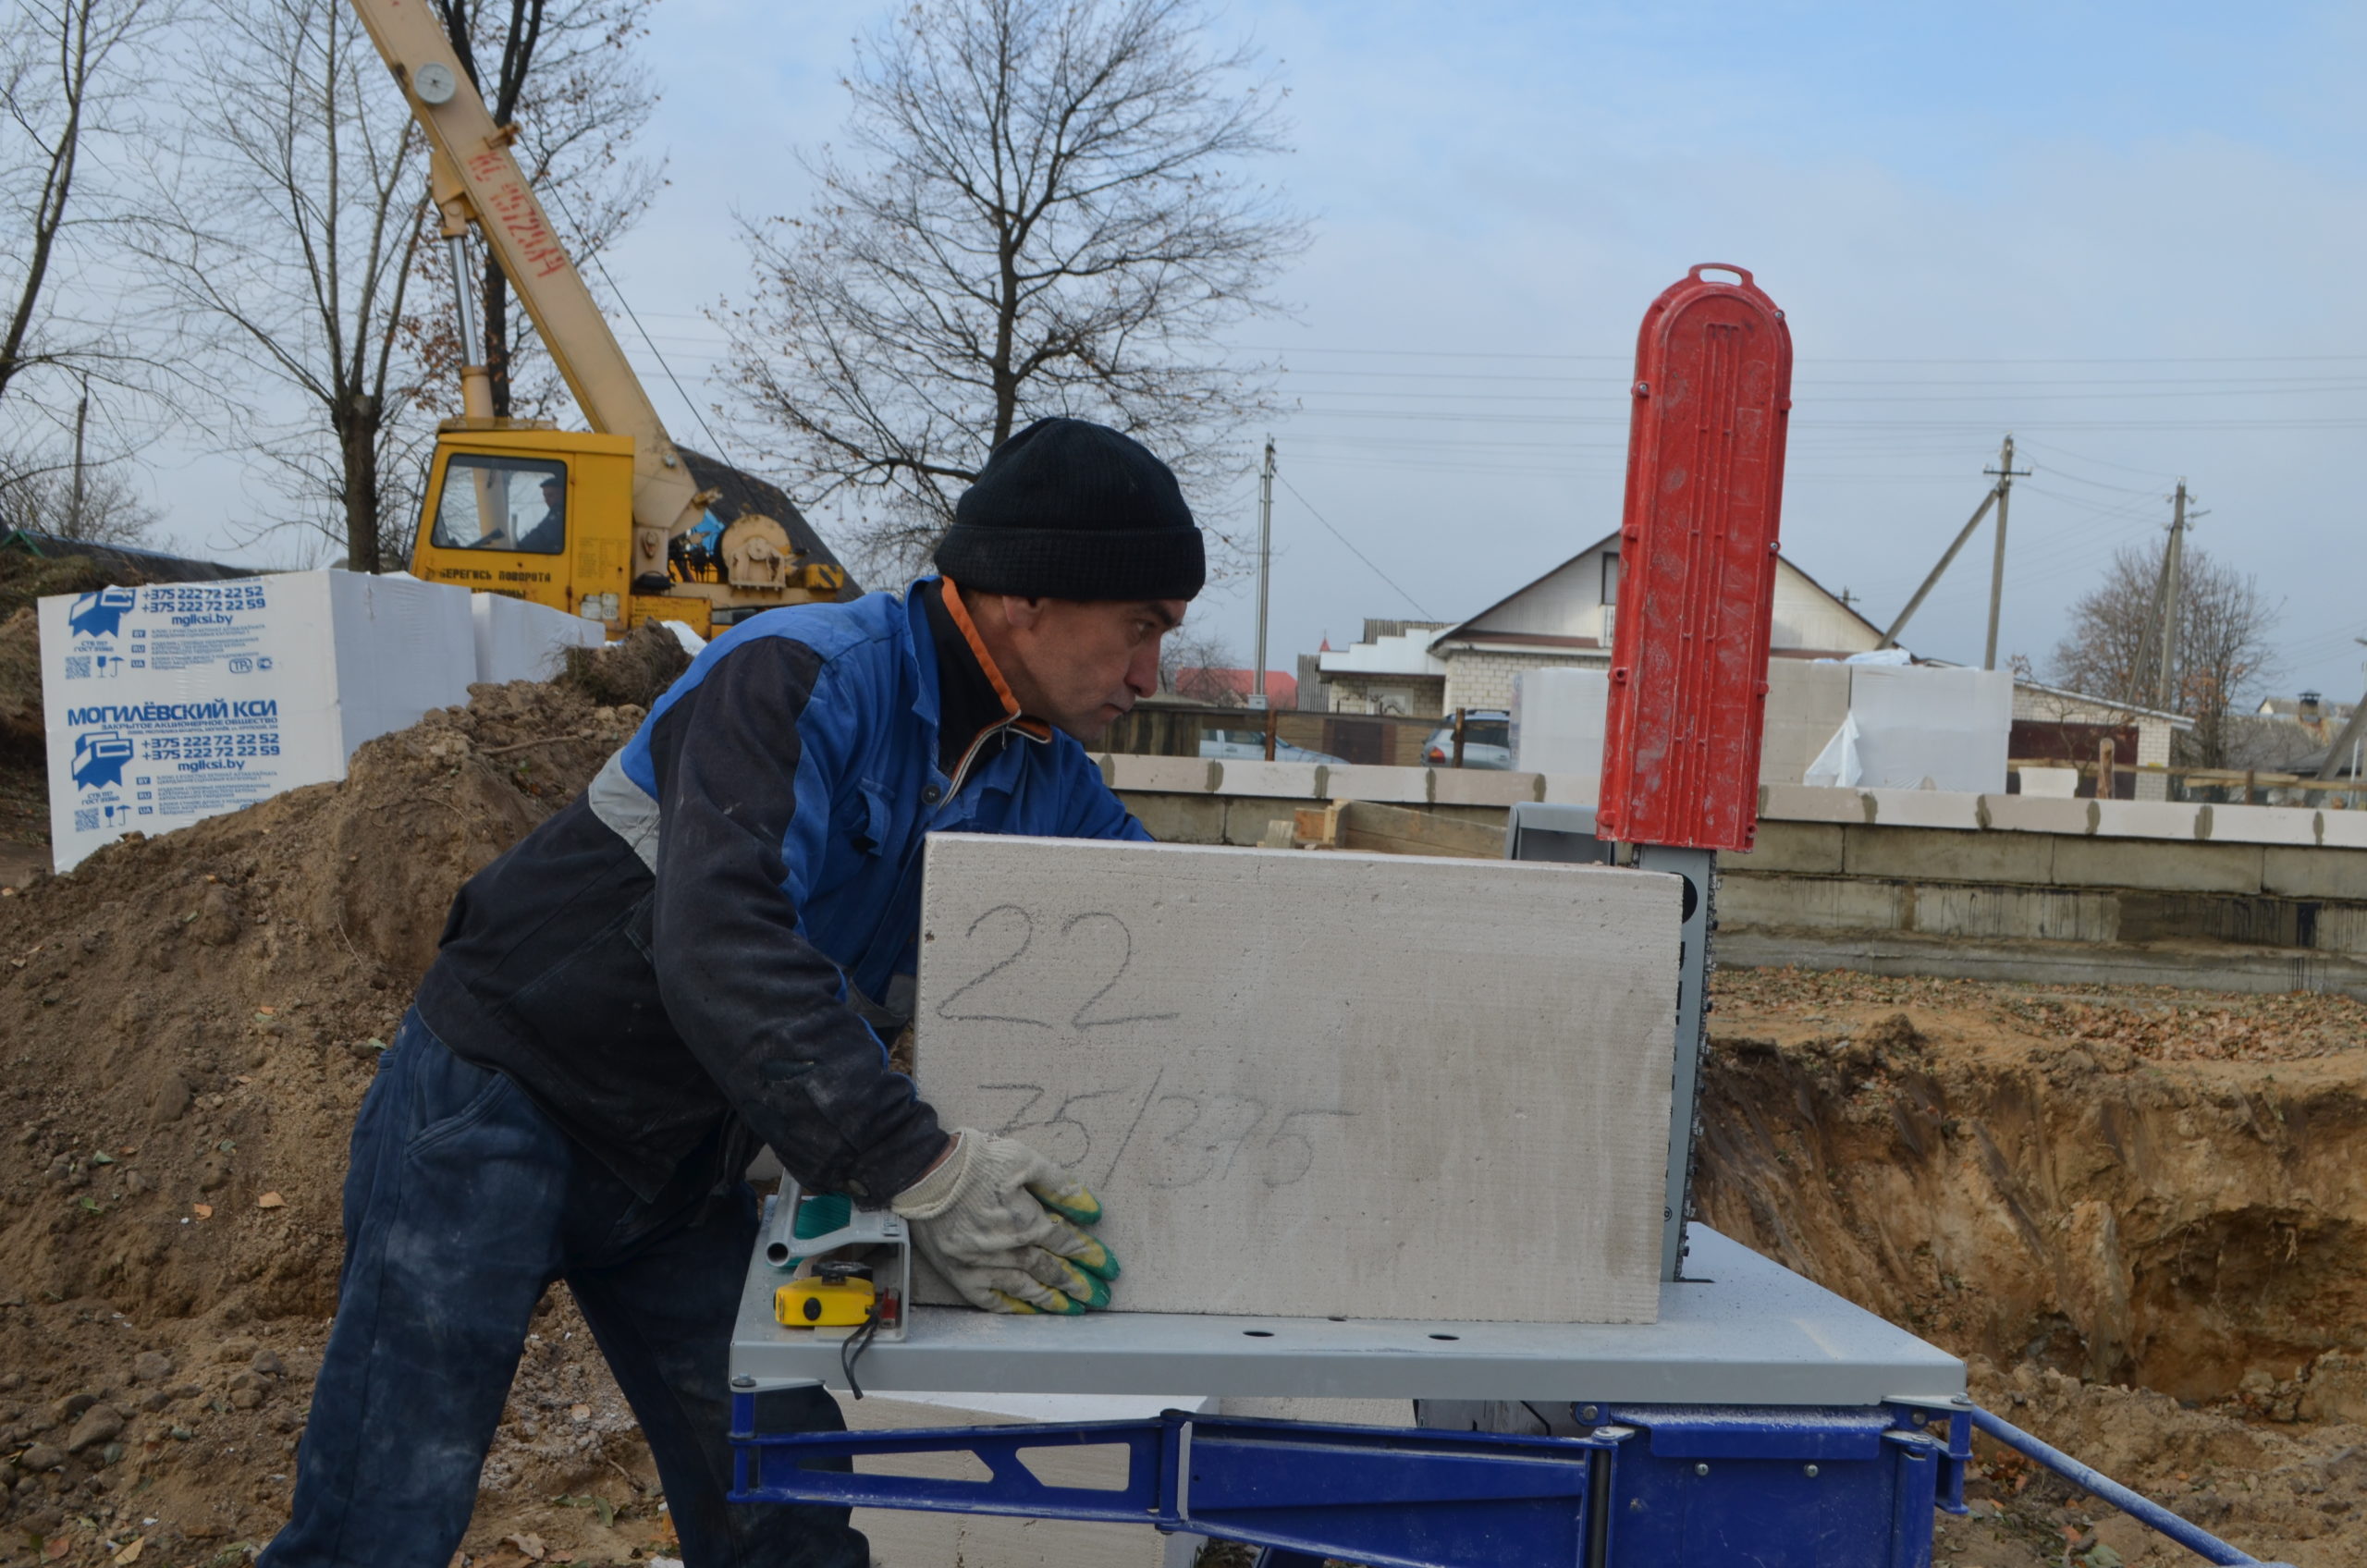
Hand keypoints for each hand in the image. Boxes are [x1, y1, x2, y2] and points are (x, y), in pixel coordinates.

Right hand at [891, 1129, 1119, 1313]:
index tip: (1108, 1266)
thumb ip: (1060, 1187)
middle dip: (1079, 1284)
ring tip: (1074, 1310)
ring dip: (1052, 1300)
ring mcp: (982, 1265)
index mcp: (1026, 1221)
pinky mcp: (959, 1273)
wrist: (924, 1171)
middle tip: (1101, 1297)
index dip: (1089, 1255)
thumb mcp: (1025, 1160)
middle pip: (1050, 1270)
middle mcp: (1007, 1249)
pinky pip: (989, 1299)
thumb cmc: (976, 1161)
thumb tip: (1092, 1210)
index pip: (1065, 1243)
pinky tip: (1029, 1312)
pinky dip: (1011, 1307)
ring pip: (1025, 1288)